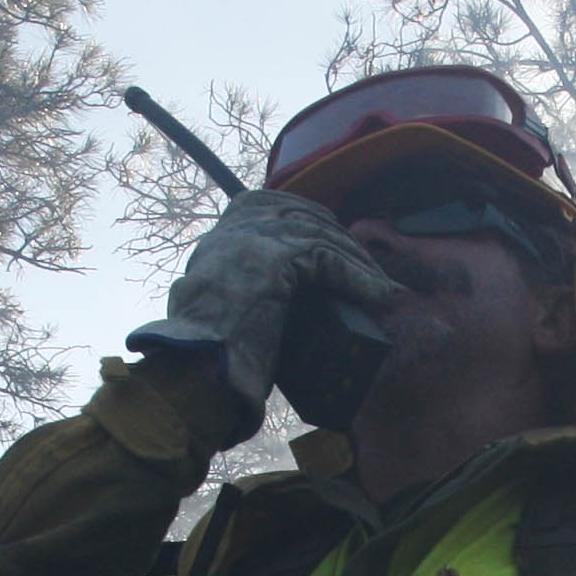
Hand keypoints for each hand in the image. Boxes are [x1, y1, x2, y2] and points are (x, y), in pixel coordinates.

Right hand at [126, 190, 401, 414]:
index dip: (306, 216)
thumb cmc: (208, 360)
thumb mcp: (215, 313)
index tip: (332, 237)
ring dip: (358, 262)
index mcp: (216, 241)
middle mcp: (231, 232)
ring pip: (320, 235)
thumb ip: (235, 294)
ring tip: (382, 288)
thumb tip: (267, 308)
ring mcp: (250, 241)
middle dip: (341, 238)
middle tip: (368, 268)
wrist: (194, 372)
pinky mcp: (273, 259)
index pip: (265, 204)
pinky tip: (380, 294)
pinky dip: (360, 278)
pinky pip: (328, 259)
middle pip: (301, 214)